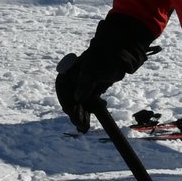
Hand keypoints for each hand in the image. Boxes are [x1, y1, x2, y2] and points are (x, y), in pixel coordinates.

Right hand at [55, 13, 155, 132]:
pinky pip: (86, 104)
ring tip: (84, 127)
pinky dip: (88, 112)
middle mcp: (72, 79)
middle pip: (70, 99)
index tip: (71, 113)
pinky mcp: (90, 90)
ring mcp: (81, 85)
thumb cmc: (104, 57)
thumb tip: (77, 98)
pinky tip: (89, 120)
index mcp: (68, 71)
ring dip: (81, 115)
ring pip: (78, 104)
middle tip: (80, 126)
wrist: (119, 53)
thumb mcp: (93, 70)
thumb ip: (85, 83)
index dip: (66, 102)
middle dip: (75, 113)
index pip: (62, 89)